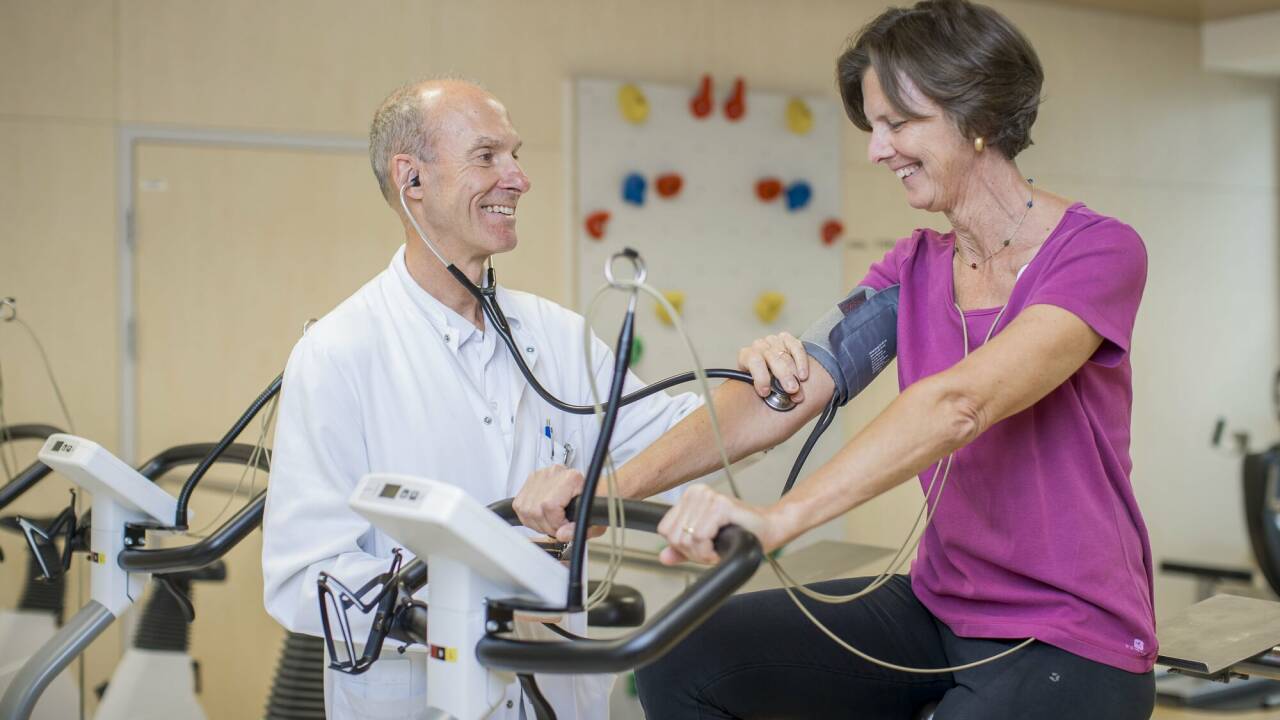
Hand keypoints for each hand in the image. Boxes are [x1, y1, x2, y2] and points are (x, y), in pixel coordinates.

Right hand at [514, 464, 604, 542]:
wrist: (593, 488)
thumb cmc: (595, 502)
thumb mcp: (594, 521)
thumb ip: (578, 530)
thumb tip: (561, 535)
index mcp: (571, 479)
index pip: (550, 507)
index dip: (555, 524)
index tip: (563, 529)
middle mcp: (554, 473)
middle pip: (536, 510)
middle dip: (546, 527)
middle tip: (558, 529)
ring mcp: (541, 476)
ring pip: (526, 509)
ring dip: (537, 523)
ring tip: (551, 524)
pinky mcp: (531, 480)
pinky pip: (520, 506)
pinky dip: (529, 517)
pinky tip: (542, 517)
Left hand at [656, 484, 773, 564]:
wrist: (768, 529)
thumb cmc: (740, 533)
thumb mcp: (705, 543)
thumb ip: (682, 549)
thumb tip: (663, 557)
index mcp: (689, 496)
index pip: (665, 530)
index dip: (682, 547)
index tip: (703, 546)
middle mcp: (696, 492)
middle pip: (675, 537)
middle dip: (694, 552)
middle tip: (713, 548)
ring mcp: (708, 497)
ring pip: (687, 539)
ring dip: (704, 553)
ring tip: (719, 546)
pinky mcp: (720, 505)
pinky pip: (700, 537)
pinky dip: (710, 551)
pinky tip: (723, 546)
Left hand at [738, 332, 808, 403]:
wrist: (773, 375)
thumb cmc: (763, 385)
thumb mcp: (757, 387)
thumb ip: (761, 390)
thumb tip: (767, 398)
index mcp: (746, 356)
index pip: (752, 360)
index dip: (760, 377)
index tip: (766, 392)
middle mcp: (759, 346)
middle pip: (771, 357)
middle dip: (783, 375)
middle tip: (791, 390)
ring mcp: (773, 341)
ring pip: (783, 354)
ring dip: (792, 372)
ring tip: (798, 387)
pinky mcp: (787, 339)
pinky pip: (796, 347)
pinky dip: (801, 362)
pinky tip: (803, 375)